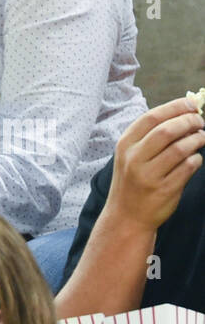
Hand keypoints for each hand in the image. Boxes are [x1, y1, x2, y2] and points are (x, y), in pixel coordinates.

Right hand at [107, 97, 204, 232]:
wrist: (126, 218)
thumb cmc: (133, 181)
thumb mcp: (131, 156)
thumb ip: (151, 136)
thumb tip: (185, 112)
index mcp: (125, 145)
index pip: (152, 117)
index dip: (176, 107)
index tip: (192, 105)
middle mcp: (134, 159)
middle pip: (167, 130)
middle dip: (190, 122)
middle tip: (200, 122)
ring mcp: (148, 175)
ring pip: (181, 148)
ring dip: (197, 140)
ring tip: (200, 140)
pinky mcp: (164, 189)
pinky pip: (189, 166)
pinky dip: (196, 160)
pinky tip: (193, 160)